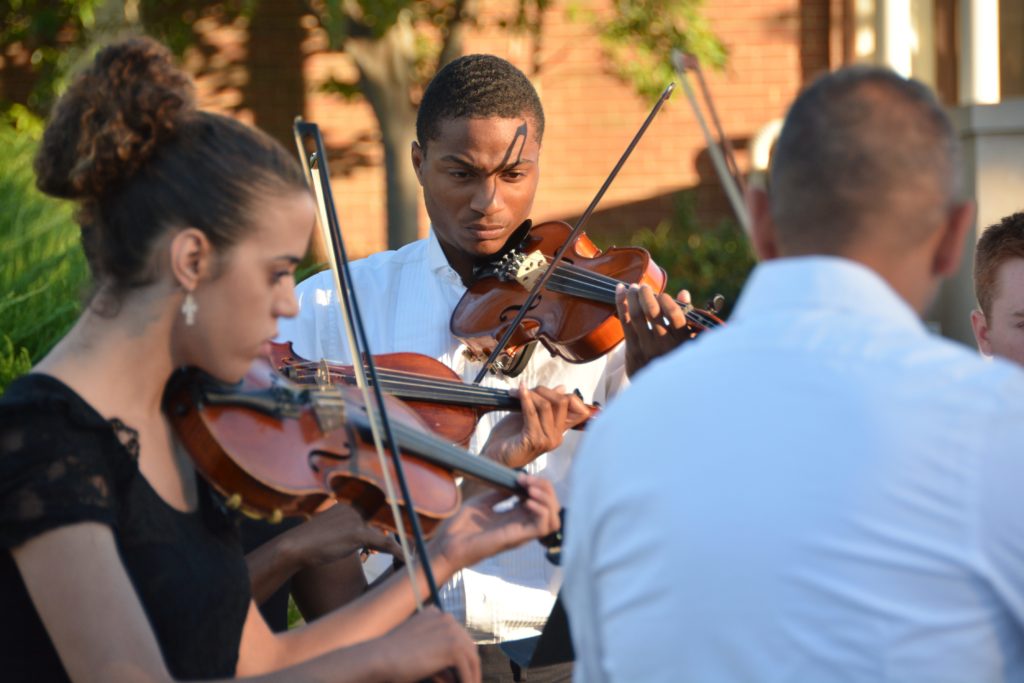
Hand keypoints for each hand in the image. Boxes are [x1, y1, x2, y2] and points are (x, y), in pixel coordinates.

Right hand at [283, 502, 403, 569]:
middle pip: (384, 522)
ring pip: (385, 533)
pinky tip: (408, 560)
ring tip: (409, 555)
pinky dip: (398, 552)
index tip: (408, 524)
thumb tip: (370, 537)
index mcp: (348, 504)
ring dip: (398, 546)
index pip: (375, 512)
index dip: (392, 520)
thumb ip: (350, 530)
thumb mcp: (333, 531)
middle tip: (414, 542)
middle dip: (399, 532)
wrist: (292, 547)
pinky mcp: (357, 532)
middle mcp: (354, 507)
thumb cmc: (310, 543)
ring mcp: (356, 519)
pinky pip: (384, 543)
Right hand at [376, 607, 479, 682]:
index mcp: (435, 614)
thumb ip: (435, 653)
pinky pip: (467, 669)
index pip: (458, 636)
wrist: (380, 657)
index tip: (462, 672)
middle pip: (468, 645)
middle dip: (470, 666)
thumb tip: (456, 674)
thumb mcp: (417, 648)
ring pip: (471, 658)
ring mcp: (451, 630)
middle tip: (471, 682)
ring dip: (472, 677)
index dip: (461, 656)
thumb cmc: (392, 657)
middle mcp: (445, 618)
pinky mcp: (453, 646)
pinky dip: (468, 682)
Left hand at [431, 474, 560, 572]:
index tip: (521, 476)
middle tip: (527, 480)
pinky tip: (527, 500)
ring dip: (547, 499)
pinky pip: (543, 526)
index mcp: (515, 518)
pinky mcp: (517, 538)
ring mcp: (521, 533)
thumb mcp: (482, 503)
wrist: (447, 544)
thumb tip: (515, 481)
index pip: (542, 502)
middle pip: (552, 508)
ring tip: (530, 489)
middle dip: (546, 488)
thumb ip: (500, 494)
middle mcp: (522, 526)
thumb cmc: (460, 527)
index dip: (538, 485)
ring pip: (554, 518)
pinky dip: (542, 510)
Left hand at [479, 384, 589, 467]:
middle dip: (543, 390)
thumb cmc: (510, 437)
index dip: (566, 396)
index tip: (543, 390)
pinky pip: (532, 413)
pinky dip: (524, 400)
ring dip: (530, 394)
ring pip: (546, 405)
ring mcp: (547, 440)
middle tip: (525, 389)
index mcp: (559, 431)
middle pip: (562, 402)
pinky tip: (517, 393)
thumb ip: (545, 403)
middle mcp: (557, 436)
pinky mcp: (534, 440)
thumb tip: (562, 387)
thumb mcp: (530, 415)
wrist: (494, 457)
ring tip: (515, 392)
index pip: (579, 410)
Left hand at [617, 283, 696, 376]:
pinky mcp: (632, 350)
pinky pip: (624, 322)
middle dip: (646, 294)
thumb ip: (687, 317)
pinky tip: (620, 291)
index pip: (675, 315)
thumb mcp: (690, 342)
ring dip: (633, 297)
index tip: (663, 295)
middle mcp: (663, 344)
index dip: (667, 301)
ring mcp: (646, 348)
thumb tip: (682, 293)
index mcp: (682, 341)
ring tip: (632, 287)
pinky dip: (621, 304)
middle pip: (652, 312)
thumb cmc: (678, 359)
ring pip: (636, 316)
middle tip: (643, 286)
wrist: (662, 390)